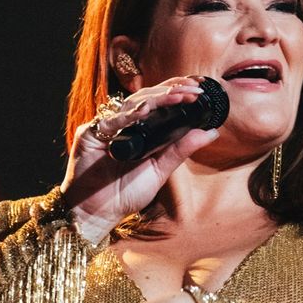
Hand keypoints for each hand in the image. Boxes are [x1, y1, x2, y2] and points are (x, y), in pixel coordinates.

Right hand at [61, 78, 219, 242]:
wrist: (97, 212)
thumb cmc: (125, 193)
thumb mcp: (160, 170)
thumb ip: (181, 150)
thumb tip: (211, 133)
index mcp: (140, 129)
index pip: (159, 102)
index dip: (177, 93)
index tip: (198, 91)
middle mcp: (123, 123)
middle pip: (147, 97)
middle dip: (171, 91)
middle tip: (192, 90)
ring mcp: (106, 127)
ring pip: (131, 104)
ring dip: (155, 98)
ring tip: (177, 97)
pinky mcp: (90, 133)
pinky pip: (111, 121)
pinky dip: (128, 116)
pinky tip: (145, 111)